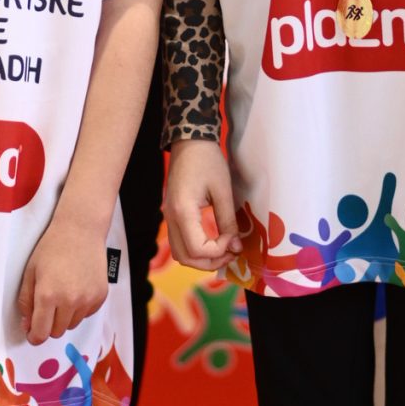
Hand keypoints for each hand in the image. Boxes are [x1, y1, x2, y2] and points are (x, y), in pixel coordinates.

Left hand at [18, 215, 110, 344]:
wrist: (81, 230)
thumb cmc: (52, 248)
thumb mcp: (30, 272)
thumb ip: (26, 302)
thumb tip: (27, 325)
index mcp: (48, 295)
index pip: (41, 333)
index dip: (34, 336)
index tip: (32, 333)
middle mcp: (70, 301)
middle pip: (57, 332)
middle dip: (48, 325)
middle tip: (46, 307)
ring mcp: (88, 299)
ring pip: (72, 325)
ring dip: (64, 317)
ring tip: (62, 295)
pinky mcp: (101, 296)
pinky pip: (86, 314)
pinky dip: (79, 309)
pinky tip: (76, 289)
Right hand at [164, 138, 239, 269]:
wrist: (189, 143)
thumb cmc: (207, 161)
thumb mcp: (223, 190)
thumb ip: (228, 221)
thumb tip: (235, 246)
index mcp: (183, 212)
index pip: (197, 249)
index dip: (218, 251)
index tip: (234, 240)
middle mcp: (171, 219)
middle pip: (186, 258)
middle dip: (211, 262)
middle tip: (232, 253)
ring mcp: (169, 219)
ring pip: (181, 254)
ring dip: (203, 259)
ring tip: (224, 250)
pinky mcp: (173, 216)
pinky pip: (180, 243)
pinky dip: (196, 250)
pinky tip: (214, 243)